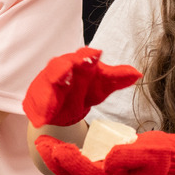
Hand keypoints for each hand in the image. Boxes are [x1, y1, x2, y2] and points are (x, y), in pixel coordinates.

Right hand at [23, 47, 140, 126]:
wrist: (61, 107)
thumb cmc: (82, 90)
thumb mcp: (101, 86)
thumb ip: (117, 79)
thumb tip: (138, 74)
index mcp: (80, 64)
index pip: (86, 58)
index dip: (90, 57)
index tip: (97, 54)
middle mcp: (62, 69)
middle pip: (64, 64)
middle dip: (68, 66)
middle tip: (73, 67)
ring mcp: (48, 83)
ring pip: (49, 81)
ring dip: (53, 84)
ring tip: (58, 89)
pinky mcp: (36, 98)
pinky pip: (37, 104)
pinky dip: (40, 111)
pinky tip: (41, 120)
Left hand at [34, 130, 174, 174]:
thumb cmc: (167, 157)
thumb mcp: (152, 153)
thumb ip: (129, 156)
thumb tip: (107, 161)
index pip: (87, 174)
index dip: (69, 162)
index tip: (56, 147)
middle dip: (57, 161)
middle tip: (41, 143)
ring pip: (79, 174)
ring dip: (61, 161)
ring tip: (46, 145)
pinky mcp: (110, 172)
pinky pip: (86, 168)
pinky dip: (72, 159)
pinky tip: (63, 148)